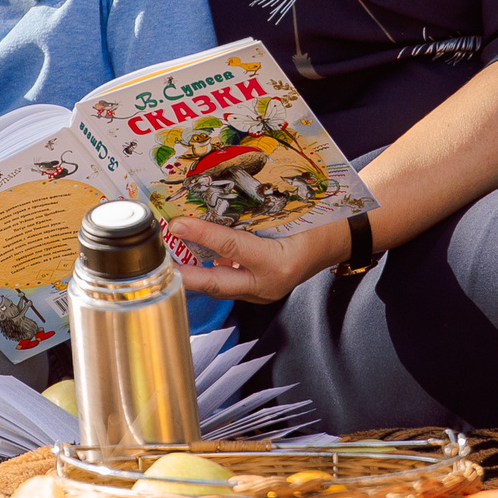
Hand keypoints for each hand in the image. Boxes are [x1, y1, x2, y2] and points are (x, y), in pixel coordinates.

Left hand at [168, 215, 349, 304]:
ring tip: (169, 260)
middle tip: (159, 265)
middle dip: (185, 276)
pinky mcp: (258, 292)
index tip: (177, 224)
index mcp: (278, 264)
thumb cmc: (319, 224)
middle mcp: (268, 285)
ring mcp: (263, 293)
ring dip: (194, 274)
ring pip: (220, 287)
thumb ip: (252, 216)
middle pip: (217, 284)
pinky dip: (210, 272)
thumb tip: (213, 203)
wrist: (338, 243)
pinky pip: (229, 283)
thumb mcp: (288, 215)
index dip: (202, 234)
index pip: (232, 248)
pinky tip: (194, 260)